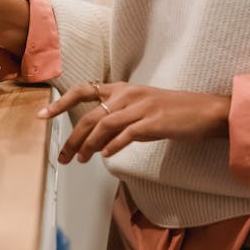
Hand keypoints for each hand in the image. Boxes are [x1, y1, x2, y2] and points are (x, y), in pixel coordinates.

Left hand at [38, 81, 229, 163]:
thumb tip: (99, 138)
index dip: (61, 103)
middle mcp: (128, 94)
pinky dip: (112, 146)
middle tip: (62, 156)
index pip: (84, 90)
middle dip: (72, 138)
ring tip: (80, 160)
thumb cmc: (175, 111)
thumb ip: (120, 116)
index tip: (43, 116)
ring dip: (88, 145)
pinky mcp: (153, 122)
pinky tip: (105, 156)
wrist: (206, 111)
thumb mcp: (143, 106)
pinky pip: (126, 134)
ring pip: (103, 125)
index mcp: (123, 88)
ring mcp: (141, 107)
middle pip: (90, 115)